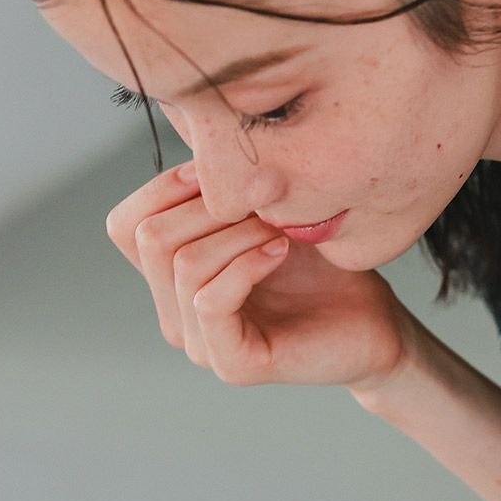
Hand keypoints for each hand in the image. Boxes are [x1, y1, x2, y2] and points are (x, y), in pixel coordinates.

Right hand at [104, 158, 410, 389]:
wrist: (376, 323)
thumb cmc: (326, 268)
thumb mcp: (266, 212)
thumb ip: (222, 190)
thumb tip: (197, 136)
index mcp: (173, 280)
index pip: (124, 224)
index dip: (165, 187)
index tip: (224, 172)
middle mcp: (177, 315)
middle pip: (147, 237)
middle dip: (207, 206)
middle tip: (265, 202)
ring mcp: (202, 345)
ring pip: (182, 264)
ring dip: (235, 232)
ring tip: (282, 227)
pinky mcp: (234, 365)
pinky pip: (211, 300)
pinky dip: (246, 264)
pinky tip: (282, 251)